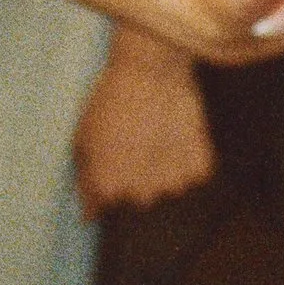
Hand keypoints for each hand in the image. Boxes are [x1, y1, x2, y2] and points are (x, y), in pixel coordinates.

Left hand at [74, 29, 218, 217]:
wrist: (151, 66)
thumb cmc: (109, 98)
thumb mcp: (83, 136)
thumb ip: (85, 181)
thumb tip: (88, 218)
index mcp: (109, 188)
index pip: (108, 204)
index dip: (110, 178)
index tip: (114, 154)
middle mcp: (141, 195)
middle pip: (140, 197)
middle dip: (137, 176)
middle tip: (138, 140)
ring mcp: (173, 184)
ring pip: (168, 186)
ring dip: (164, 169)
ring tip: (158, 133)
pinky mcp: (200, 169)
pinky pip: (193, 173)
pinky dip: (187, 158)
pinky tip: (177, 132)